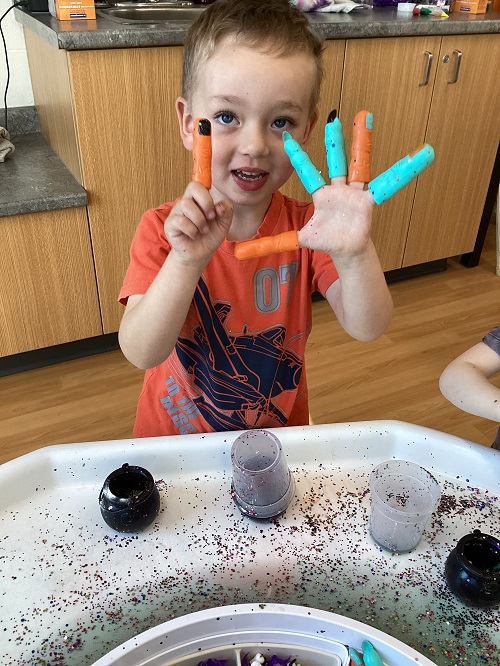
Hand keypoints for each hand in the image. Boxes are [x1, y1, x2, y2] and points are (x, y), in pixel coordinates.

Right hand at [164, 181, 232, 266]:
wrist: (200, 255)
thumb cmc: (209, 237)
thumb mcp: (223, 224)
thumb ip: (226, 211)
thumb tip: (220, 205)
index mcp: (198, 200)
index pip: (198, 184)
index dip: (207, 196)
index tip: (214, 211)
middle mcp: (186, 203)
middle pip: (192, 187)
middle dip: (206, 203)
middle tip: (210, 218)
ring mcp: (176, 213)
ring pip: (186, 204)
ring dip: (199, 220)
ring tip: (203, 230)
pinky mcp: (170, 225)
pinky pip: (180, 220)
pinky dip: (192, 230)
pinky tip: (194, 235)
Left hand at [234, 111, 433, 260]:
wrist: (346, 254)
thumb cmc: (325, 243)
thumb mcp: (296, 240)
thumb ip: (270, 243)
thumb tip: (237, 251)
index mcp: (321, 195)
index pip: (307, 170)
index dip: (297, 155)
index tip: (285, 134)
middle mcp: (338, 190)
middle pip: (335, 160)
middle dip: (335, 139)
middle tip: (334, 114)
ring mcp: (355, 194)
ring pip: (360, 164)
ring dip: (364, 144)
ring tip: (369, 118)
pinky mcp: (369, 202)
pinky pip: (388, 185)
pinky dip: (405, 171)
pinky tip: (421, 154)